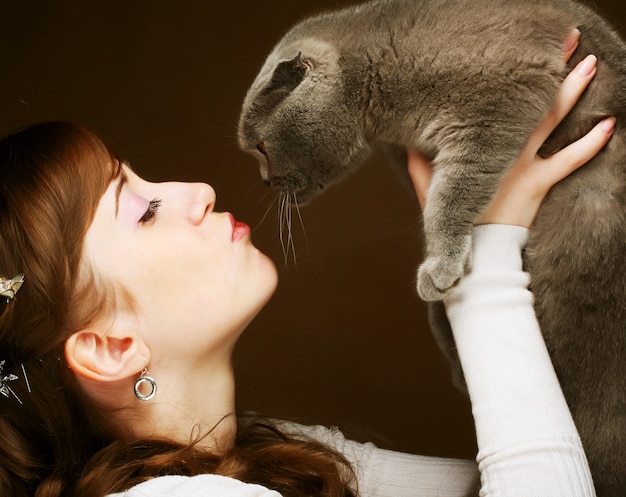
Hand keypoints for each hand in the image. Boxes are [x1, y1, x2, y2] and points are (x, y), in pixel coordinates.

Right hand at [408, 34, 614, 227]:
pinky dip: (592, 143)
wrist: (475, 250)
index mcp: (475, 146)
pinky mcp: (539, 184)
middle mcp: (500, 148)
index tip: (509, 52)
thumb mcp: (429, 186)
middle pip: (525, 100)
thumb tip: (409, 139)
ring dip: (571, 90)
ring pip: (551, 120)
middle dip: (543, 68)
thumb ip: (419, 161)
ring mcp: (522, 165)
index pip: (489, 104)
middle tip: (562, 40)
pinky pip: (570, 160)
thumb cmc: (453, 217)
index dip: (499, 78)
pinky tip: (610, 123)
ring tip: (590, 62)